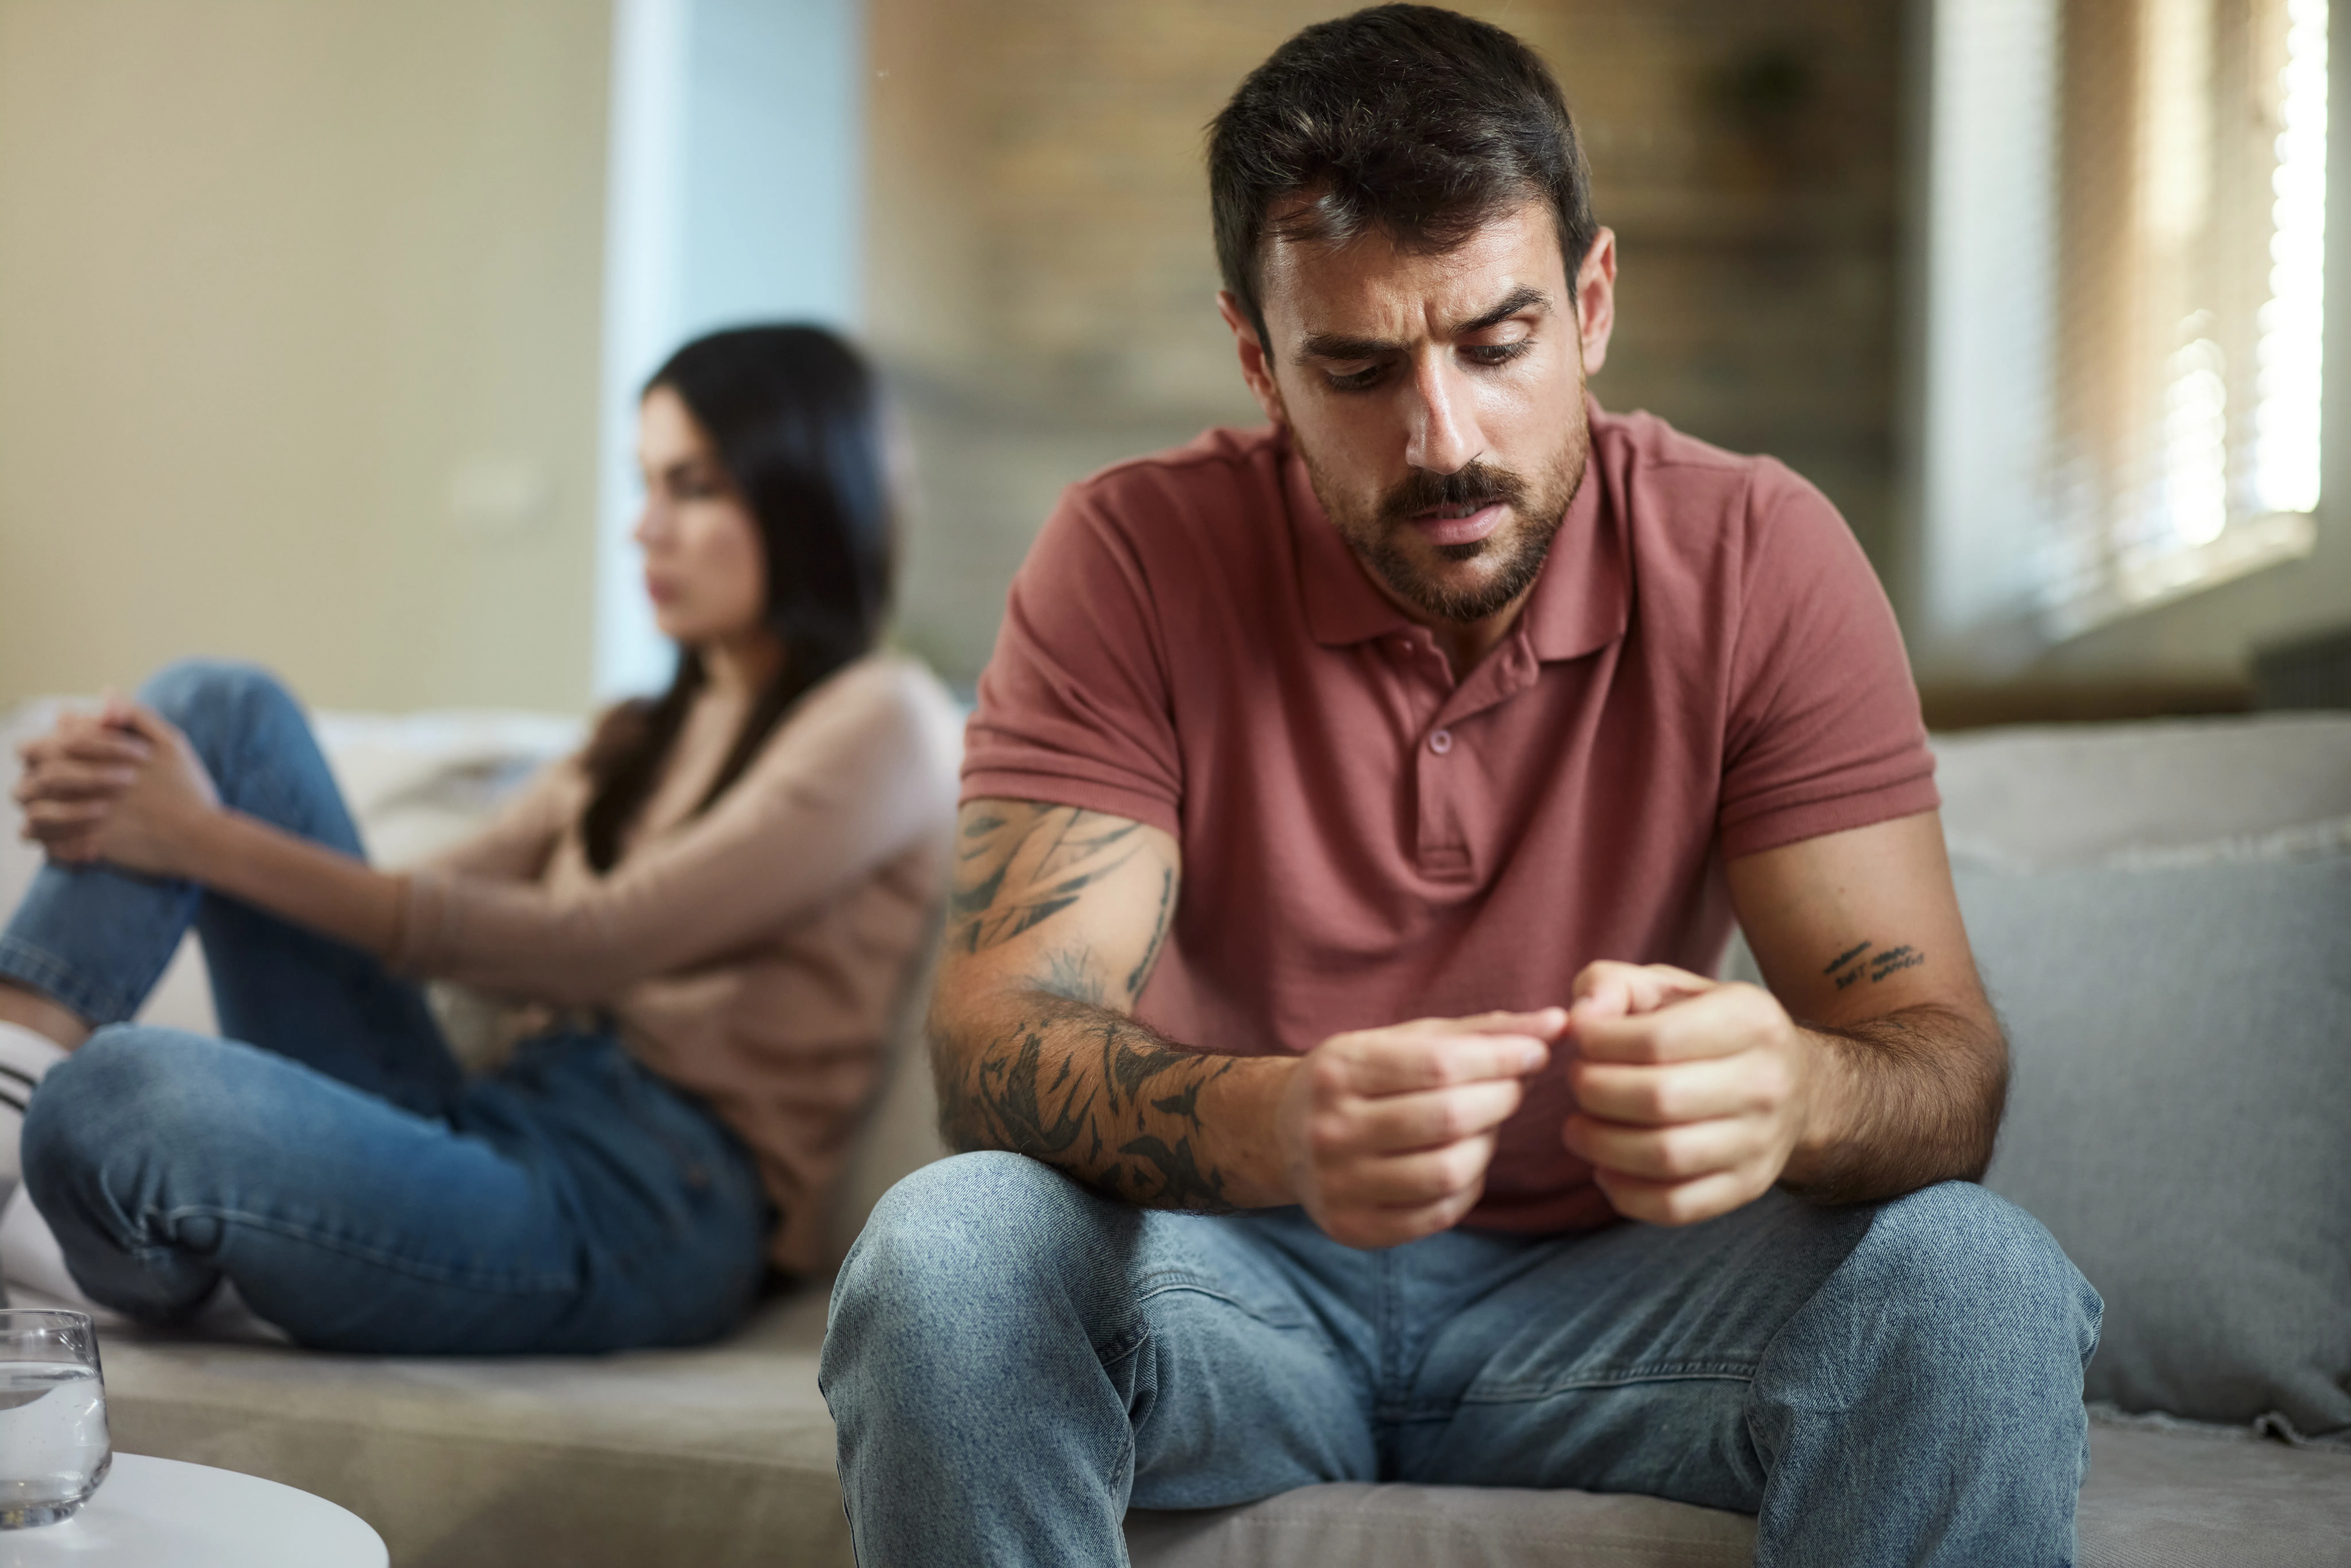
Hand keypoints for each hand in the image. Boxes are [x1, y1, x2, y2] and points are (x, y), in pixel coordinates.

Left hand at [14, 700, 218, 875]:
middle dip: (49, 774)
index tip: (80, 751)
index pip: (65, 737)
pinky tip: (68, 836)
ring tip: (62, 809)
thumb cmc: (188, 790)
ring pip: (41, 808)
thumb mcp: (171, 743)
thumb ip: (136, 715)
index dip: (66, 741)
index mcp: (110, 755)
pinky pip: (52, 844)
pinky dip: (53, 840)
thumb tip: (104, 692)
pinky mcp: (91, 843)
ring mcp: (90, 814)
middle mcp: (95, 782)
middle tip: (66, 781)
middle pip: (47, 771)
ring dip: (46, 807)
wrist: (201, 838)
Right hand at [1276, 1008, 1562, 1248]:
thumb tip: (1556, 1023)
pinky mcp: (1352, 1228)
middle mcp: (1332, 1128)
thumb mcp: (1402, 1041)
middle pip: (1448, 1118)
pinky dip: (1468, 1187)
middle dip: (1500, 1099)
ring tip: (1487, 1125)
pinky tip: (1465, 1163)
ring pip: (1446, 1172)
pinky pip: (1437, 1214)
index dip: (1501, 1058)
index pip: (1440, 1064)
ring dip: (1487, 1146)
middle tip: (1513, 1087)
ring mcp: (1338, 1184)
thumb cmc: (1360, 1078)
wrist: (1281, 1136)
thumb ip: (1477, 1032)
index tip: (1536, 1051)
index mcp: (1340, 1069)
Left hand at [1562, 961, 1817, 1225]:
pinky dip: (1627, 1194)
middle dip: (1595, 1092)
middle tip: (1577, 1082)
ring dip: (1601, 1145)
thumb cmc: (1707, 1028)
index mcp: (1752, 1020)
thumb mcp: (1667, 987)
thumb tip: (1581, 1017)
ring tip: (1578, 1127)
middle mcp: (1766, 1082)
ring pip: (1665, 1157)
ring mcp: (1762, 1141)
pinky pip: (1676, 1205)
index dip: (1599, 1042)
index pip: (1656, 1039)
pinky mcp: (1748, 1185)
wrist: (1787, 1082)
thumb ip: (1613, 985)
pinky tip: (1605, 1168)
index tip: (1581, 1041)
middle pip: (1658, 1099)